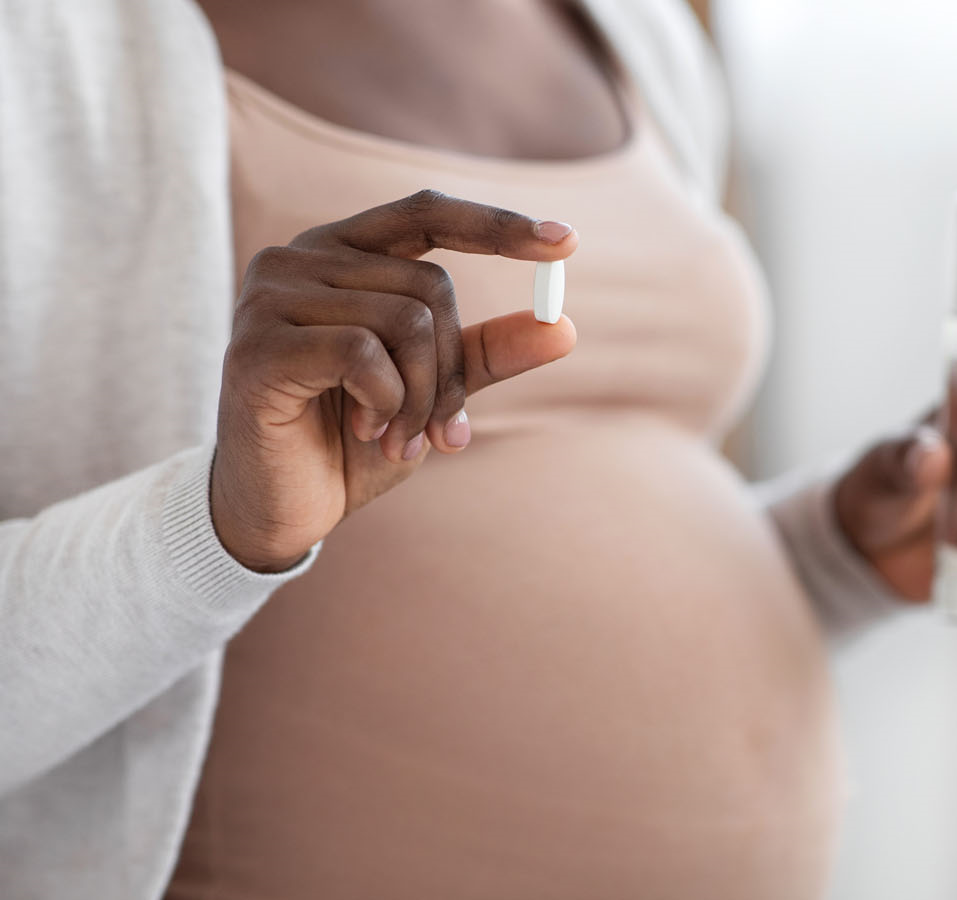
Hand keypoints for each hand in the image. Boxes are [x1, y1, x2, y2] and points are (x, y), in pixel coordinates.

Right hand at [211, 190, 577, 571]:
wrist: (281, 509)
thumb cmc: (352, 440)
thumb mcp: (433, 392)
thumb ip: (488, 354)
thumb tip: (564, 327)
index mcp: (341, 253)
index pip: (427, 214)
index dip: (497, 225)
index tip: (568, 242)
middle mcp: (297, 257)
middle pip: (431, 285)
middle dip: (451, 370)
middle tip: (439, 430)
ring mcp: (269, 296)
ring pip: (406, 321)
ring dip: (421, 397)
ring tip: (398, 438)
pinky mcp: (257, 345)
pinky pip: (363, 353)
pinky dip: (386, 401)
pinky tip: (365, 430)